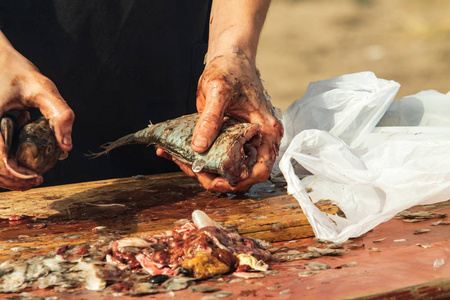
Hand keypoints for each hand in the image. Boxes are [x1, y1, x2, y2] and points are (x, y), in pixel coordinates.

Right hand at [0, 31, 74, 189]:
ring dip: (6, 174)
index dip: (17, 176)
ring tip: (29, 173)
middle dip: (13, 180)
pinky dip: (2, 160)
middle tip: (36, 181)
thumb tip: (66, 146)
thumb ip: (60, 115)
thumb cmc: (17, 70)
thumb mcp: (43, 88)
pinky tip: (18, 154)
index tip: (38, 178)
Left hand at [158, 52, 282, 192]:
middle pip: (239, 173)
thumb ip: (211, 118)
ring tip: (176, 158)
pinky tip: (172, 152)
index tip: (217, 181)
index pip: (259, 169)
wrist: (229, 58)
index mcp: (265, 131)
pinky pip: (213, 154)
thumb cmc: (231, 69)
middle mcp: (256, 140)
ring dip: (201, 168)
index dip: (240, 180)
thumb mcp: (219, 90)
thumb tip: (199, 146)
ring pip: (224, 167)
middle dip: (215, 177)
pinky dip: (195, 157)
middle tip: (190, 168)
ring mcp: (241, 141)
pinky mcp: (226, 138)